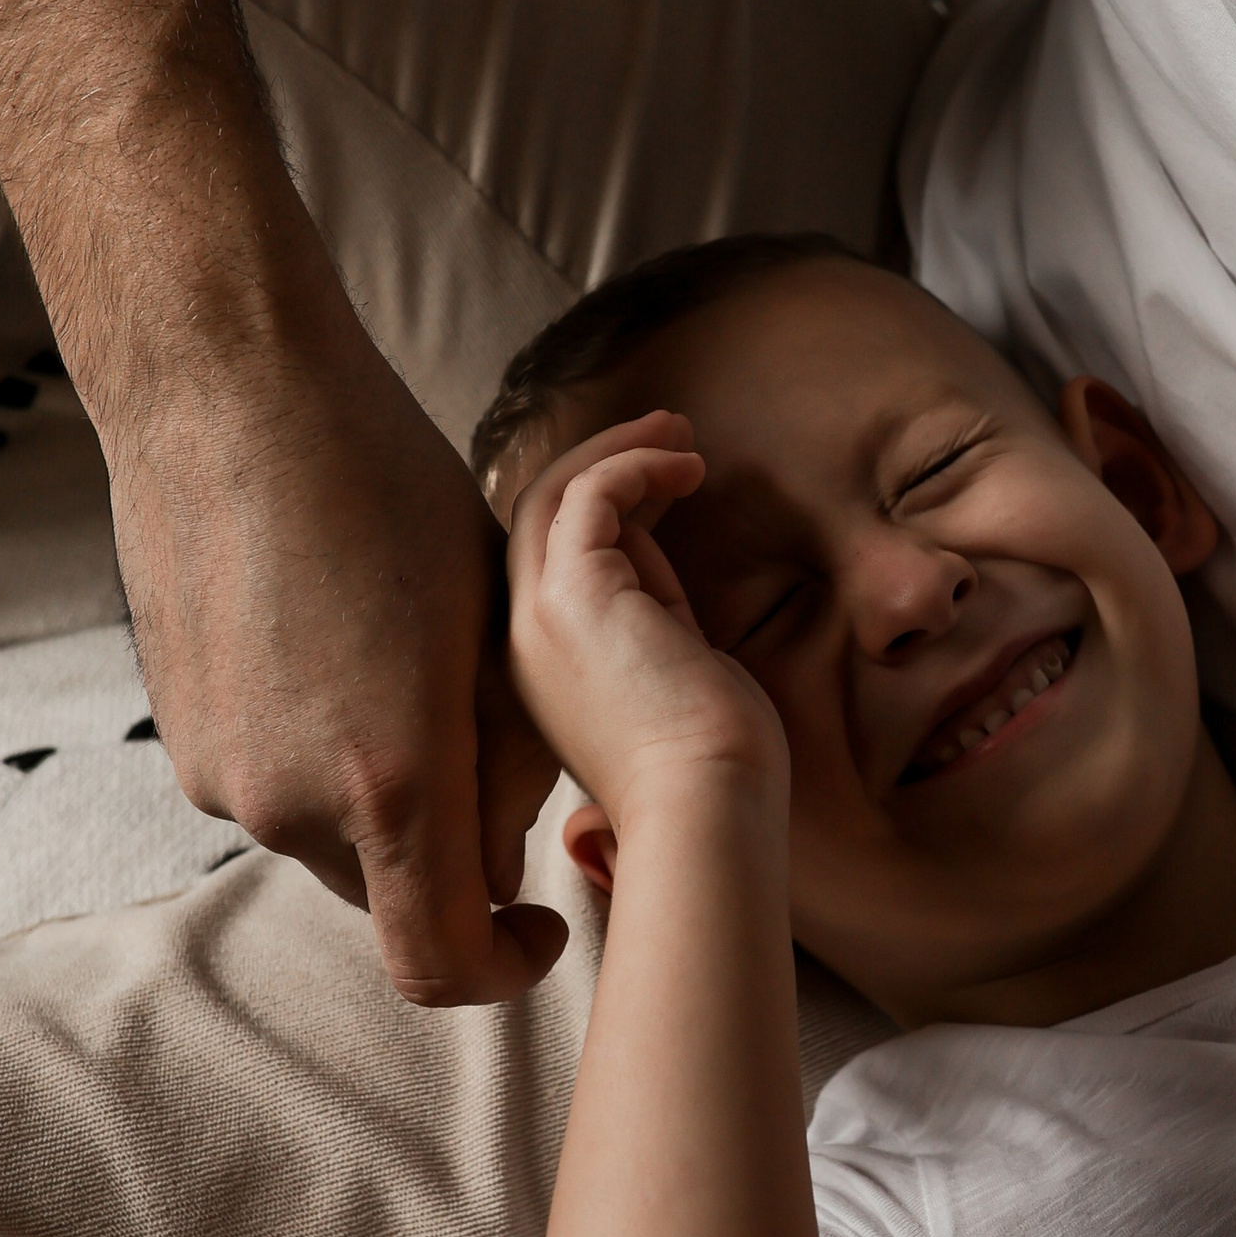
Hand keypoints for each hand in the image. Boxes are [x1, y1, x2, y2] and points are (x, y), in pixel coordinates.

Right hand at [108, 301, 565, 1005]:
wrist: (224, 398)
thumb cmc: (387, 486)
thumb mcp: (492, 620)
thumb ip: (505, 751)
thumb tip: (505, 844)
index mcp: (392, 783)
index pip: (444, 964)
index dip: (506, 968)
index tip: (541, 920)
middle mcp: (293, 806)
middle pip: (394, 893)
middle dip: (450, 852)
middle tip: (487, 748)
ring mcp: (224, 778)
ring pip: (332, 836)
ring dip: (380, 792)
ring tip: (403, 668)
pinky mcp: (180, 739)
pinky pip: (272, 786)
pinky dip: (319, 752)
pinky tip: (337, 647)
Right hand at [507, 415, 787, 828]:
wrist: (707, 805)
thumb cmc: (712, 761)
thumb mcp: (673, 666)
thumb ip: (650, 610)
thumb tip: (650, 544)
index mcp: (544, 665)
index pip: (553, 560)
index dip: (607, 509)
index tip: (667, 484)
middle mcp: (523, 639)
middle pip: (538, 517)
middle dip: (604, 461)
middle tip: (671, 431)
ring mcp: (536, 616)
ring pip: (553, 496)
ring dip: (618, 450)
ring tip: (682, 432)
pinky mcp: (569, 594)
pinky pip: (589, 495)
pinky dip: (634, 465)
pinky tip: (688, 468)